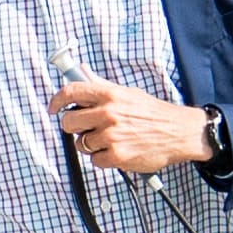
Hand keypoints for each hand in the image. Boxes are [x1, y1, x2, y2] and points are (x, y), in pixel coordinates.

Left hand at [54, 76, 213, 173]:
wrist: (180, 132)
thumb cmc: (153, 113)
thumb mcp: (128, 93)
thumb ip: (102, 86)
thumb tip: (81, 71)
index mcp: (110, 95)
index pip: (71, 92)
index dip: (56, 101)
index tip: (53, 109)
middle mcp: (108, 113)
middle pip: (68, 122)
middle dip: (74, 127)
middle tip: (86, 129)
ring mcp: (111, 136)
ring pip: (81, 144)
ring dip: (92, 145)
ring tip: (111, 140)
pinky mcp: (116, 156)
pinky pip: (95, 160)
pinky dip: (103, 159)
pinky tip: (118, 151)